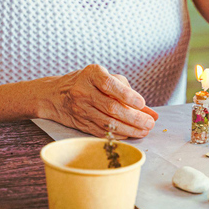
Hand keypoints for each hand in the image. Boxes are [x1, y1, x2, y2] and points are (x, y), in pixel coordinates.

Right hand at [43, 64, 157, 137]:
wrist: (55, 94)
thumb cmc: (89, 83)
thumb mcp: (106, 78)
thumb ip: (129, 93)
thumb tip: (152, 113)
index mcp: (91, 74)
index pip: (109, 84)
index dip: (126, 95)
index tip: (141, 103)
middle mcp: (83, 91)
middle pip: (110, 107)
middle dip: (133, 118)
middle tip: (149, 123)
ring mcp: (80, 108)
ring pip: (107, 122)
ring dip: (129, 129)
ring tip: (144, 131)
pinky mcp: (80, 123)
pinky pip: (101, 131)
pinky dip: (118, 134)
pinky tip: (130, 134)